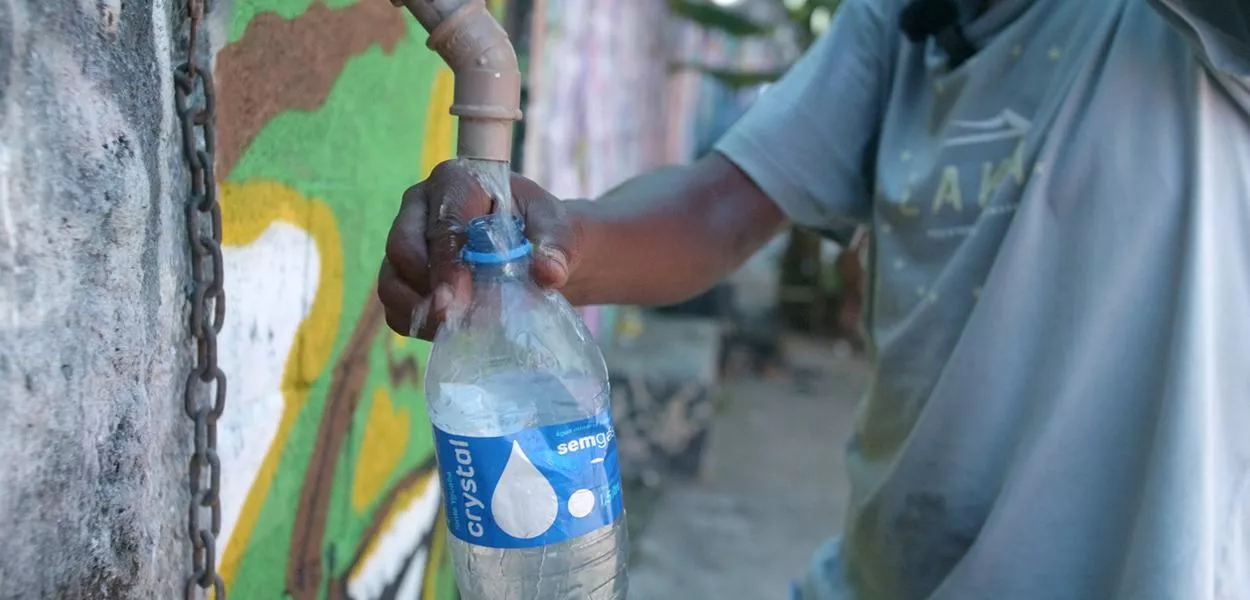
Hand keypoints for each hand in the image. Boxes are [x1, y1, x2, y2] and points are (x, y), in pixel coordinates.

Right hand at [378, 160, 583, 339]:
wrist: (536, 252)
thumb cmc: (542, 230)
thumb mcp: (559, 229)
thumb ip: (557, 245)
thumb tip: (548, 273)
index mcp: (455, 182)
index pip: (441, 220)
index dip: (446, 262)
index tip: (460, 297)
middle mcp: (421, 207)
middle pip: (402, 248)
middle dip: (428, 288)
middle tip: (456, 318)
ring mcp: (407, 242)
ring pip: (391, 280)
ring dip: (419, 311)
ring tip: (456, 327)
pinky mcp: (403, 276)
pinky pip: (393, 307)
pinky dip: (416, 324)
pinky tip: (449, 331)